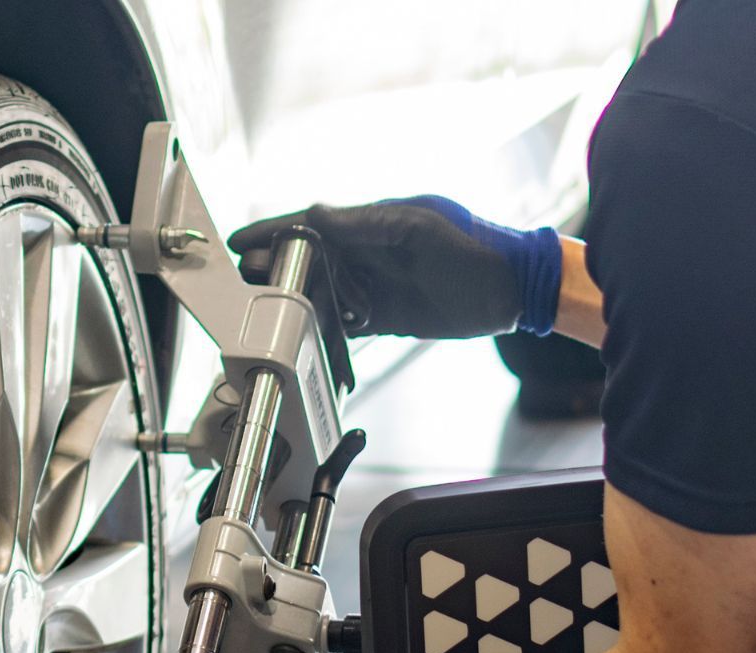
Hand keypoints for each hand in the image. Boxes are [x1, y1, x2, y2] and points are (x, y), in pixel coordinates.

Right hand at [229, 196, 560, 338]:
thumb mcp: (420, 227)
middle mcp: (368, 253)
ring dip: (295, 302)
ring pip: (320, 293)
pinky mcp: (384, 317)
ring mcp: (374, 285)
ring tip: (268, 313)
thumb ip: (368, 223)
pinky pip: (342, 323)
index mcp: (373, 223)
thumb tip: (317, 213)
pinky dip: (321, 329)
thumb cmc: (475, 249)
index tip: (243, 242)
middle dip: (276, 270)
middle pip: (307, 260)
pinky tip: (302, 336)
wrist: (512, 290)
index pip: (312, 223)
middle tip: (247, 282)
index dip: (275, 231)